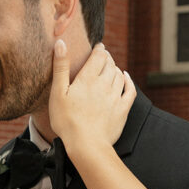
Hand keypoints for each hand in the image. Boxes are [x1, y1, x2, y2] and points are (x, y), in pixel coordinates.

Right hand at [48, 39, 134, 159]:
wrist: (86, 145)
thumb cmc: (67, 121)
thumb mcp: (57, 93)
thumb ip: (60, 68)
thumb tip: (61, 43)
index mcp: (88, 79)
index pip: (98, 56)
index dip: (99, 49)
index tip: (98, 47)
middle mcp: (104, 84)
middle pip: (110, 64)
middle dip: (107, 58)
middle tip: (103, 57)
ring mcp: (115, 97)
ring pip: (119, 75)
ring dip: (115, 68)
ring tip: (110, 67)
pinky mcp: (122, 109)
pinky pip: (130, 90)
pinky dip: (129, 81)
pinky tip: (126, 77)